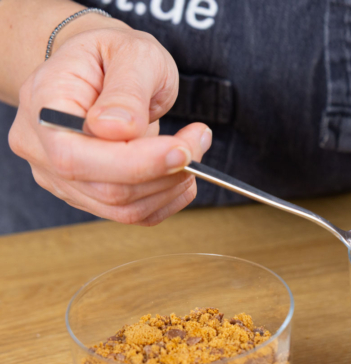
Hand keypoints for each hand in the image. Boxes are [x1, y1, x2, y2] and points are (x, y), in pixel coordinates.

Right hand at [9, 26, 210, 225]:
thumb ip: (125, 90)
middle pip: (106, 189)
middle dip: (165, 172)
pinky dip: (167, 198)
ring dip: (171, 185)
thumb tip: (118, 129)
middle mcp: (42, 149)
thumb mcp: (130, 54)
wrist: (102, 68)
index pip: (77, 156)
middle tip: (199, 140)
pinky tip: (182, 171)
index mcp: (43, 107)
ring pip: (123, 207)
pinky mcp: (88, 194)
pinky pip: (132, 213)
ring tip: (194, 148)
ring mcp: (61, 177)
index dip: (136, 162)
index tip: (183, 149)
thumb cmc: (114, 55)